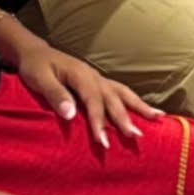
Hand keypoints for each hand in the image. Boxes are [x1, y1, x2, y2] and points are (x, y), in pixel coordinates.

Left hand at [16, 38, 163, 149]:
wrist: (35, 53)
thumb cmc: (35, 66)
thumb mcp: (39, 79)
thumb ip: (55, 95)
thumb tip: (70, 114)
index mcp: (80, 74)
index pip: (93, 101)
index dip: (99, 121)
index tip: (103, 141)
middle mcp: (93, 76)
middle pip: (113, 98)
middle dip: (125, 118)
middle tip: (136, 137)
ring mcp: (98, 78)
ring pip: (123, 92)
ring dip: (140, 106)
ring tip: (158, 117)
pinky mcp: (98, 83)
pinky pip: (119, 92)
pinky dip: (134, 101)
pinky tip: (144, 110)